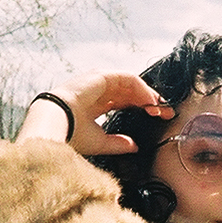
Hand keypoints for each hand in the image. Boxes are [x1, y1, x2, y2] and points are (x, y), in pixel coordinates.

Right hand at [17, 71, 173, 154]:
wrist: (55, 124)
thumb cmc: (70, 134)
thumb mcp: (100, 142)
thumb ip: (118, 143)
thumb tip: (134, 146)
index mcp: (95, 105)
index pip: (124, 102)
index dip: (142, 108)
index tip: (158, 117)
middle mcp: (97, 91)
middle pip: (130, 92)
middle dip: (149, 102)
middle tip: (166, 112)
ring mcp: (98, 82)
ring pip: (130, 84)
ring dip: (148, 95)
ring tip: (160, 107)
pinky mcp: (101, 76)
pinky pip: (127, 78)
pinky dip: (141, 88)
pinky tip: (151, 100)